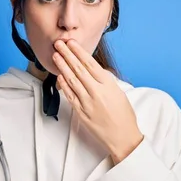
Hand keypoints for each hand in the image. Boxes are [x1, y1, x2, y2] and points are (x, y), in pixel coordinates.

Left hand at [52, 39, 143, 163]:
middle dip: (67, 54)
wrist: (123, 137)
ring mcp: (87, 102)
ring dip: (62, 66)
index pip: (90, 63)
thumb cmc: (124, 115)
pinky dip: (64, 84)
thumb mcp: (118, 92)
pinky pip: (70, 95)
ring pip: (71, 80)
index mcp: (108, 84)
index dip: (78, 52)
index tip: (71, 43)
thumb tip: (93, 69)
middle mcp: (97, 91)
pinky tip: (59, 76)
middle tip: (58, 44)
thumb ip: (105, 80)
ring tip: (55, 56)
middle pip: (78, 69)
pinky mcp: (81, 112)